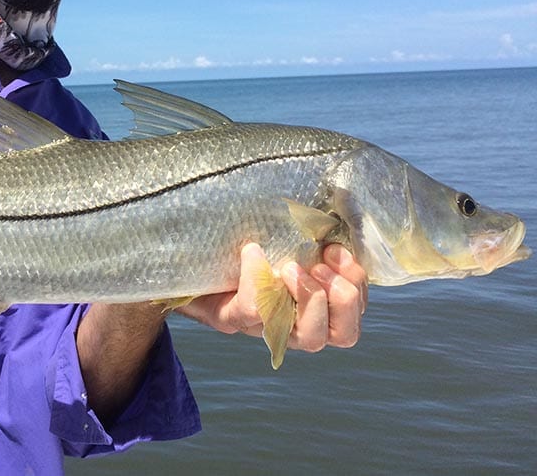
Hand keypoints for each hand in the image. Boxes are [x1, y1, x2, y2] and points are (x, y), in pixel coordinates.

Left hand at [177, 242, 366, 353]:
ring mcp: (262, 325)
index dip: (357, 288)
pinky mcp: (227, 318)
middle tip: (321, 265)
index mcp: (312, 305)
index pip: (351, 319)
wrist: (181, 256)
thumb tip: (342, 199)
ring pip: (305, 338)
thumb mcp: (279, 233)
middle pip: (341, 336)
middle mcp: (293, 323)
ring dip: (308, 300)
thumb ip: (308, 228)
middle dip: (342, 299)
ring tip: (290, 267)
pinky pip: (249, 311)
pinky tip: (252, 252)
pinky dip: (256, 281)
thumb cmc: (237, 241)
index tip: (338, 250)